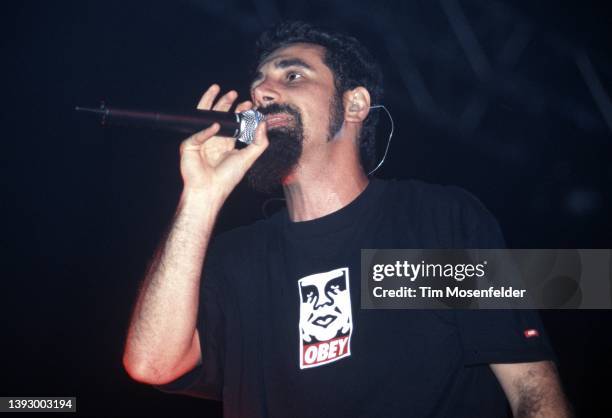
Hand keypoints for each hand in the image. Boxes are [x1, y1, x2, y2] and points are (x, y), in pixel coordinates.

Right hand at [179, 84, 267, 199]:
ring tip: (218, 90)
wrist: (210, 190)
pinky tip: (215, 126)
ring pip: (204, 116)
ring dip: (211, 102)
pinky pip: (198, 134)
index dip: (240, 112)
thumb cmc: (227, 178)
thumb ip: (259, 142)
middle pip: (219, 115)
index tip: (249, 105)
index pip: (233, 123)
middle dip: (226, 103)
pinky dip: (206, 130)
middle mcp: (213, 139)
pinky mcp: (189, 145)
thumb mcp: (248, 158)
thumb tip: (263, 123)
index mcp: (226, 143)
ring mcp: (201, 140)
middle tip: (235, 93)